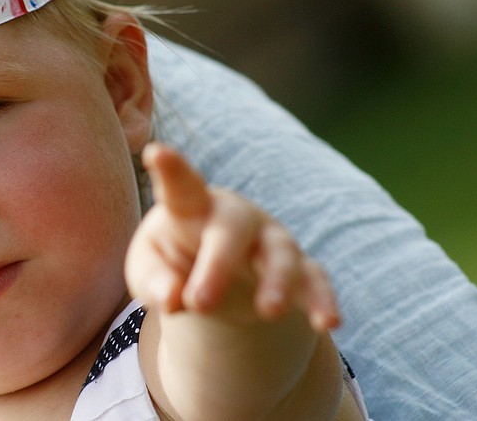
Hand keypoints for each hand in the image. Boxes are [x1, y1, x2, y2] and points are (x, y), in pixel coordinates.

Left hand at [125, 142, 339, 331]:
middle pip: (232, 230)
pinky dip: (322, 301)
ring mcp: (270, 241)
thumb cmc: (171, 262)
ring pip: (281, 254)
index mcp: (191, 208)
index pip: (181, 186)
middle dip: (218, 265)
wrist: (215, 279)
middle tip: (199, 302)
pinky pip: (315, 282)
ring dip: (277, 283)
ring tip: (270, 312)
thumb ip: (152, 281)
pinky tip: (328, 322)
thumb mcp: (148, 271)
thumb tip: (173, 300)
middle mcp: (235, 218)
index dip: (171, 169)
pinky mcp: (298, 271)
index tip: (155, 153)